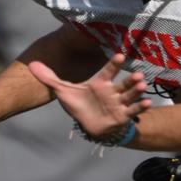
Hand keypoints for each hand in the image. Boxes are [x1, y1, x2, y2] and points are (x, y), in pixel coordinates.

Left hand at [28, 53, 150, 139]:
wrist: (88, 124)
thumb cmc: (79, 105)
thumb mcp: (63, 91)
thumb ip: (49, 78)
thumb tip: (31, 64)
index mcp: (100, 83)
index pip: (108, 71)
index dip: (113, 64)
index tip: (120, 55)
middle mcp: (112, 91)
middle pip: (123, 83)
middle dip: (131, 79)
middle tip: (138, 74)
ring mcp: (119, 103)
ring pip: (130, 95)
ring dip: (137, 91)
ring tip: (143, 86)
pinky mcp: (122, 116)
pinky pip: (133, 111)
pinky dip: (141, 108)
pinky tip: (148, 103)